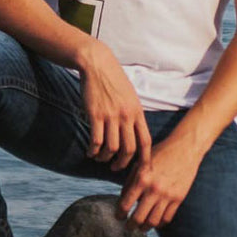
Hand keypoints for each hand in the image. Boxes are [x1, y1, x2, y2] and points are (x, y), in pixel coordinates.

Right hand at [78, 41, 150, 171]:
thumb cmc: (114, 80)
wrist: (97, 64)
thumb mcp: (130, 96)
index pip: (146, 142)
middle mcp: (126, 116)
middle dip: (122, 164)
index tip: (142, 171)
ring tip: (99, 158)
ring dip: (104, 158)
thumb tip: (135, 133)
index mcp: (137, 112)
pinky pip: (96, 140)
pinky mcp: (95, 114)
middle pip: (129, 149)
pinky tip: (90, 151)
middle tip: (115, 168)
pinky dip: (93, 150)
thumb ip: (133, 115)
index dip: (145, 160)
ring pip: (111, 148)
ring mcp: (111, 115)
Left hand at [118, 133, 203, 231]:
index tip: (119, 216)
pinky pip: (167, 218)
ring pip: (153, 222)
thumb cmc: (161, 153)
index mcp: (142, 179)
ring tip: (140, 227)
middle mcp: (154, 189)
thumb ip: (130, 181)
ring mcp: (168, 195)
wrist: (186, 148)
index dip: (119, 214)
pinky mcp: (179, 198)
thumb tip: (123, 199)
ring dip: (144, 228)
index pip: (125, 204)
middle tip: (128, 226)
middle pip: (138, 218)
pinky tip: (155, 221)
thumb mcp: (141, 163)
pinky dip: (159, 223)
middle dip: (130, 225)